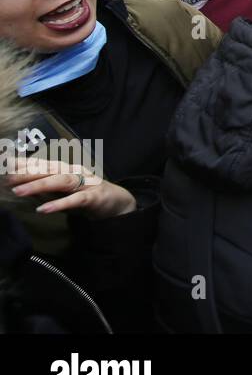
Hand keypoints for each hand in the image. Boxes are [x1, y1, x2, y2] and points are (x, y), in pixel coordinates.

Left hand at [4, 158, 135, 217]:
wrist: (117, 203)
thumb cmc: (86, 195)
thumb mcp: (61, 192)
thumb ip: (43, 189)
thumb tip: (18, 187)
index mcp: (66, 169)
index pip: (42, 164)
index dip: (23, 164)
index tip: (4, 164)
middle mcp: (75, 172)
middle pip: (49, 170)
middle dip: (26, 173)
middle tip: (6, 178)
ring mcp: (86, 183)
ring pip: (60, 181)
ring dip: (38, 185)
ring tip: (18, 192)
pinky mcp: (95, 197)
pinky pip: (75, 200)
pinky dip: (59, 204)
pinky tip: (43, 210)